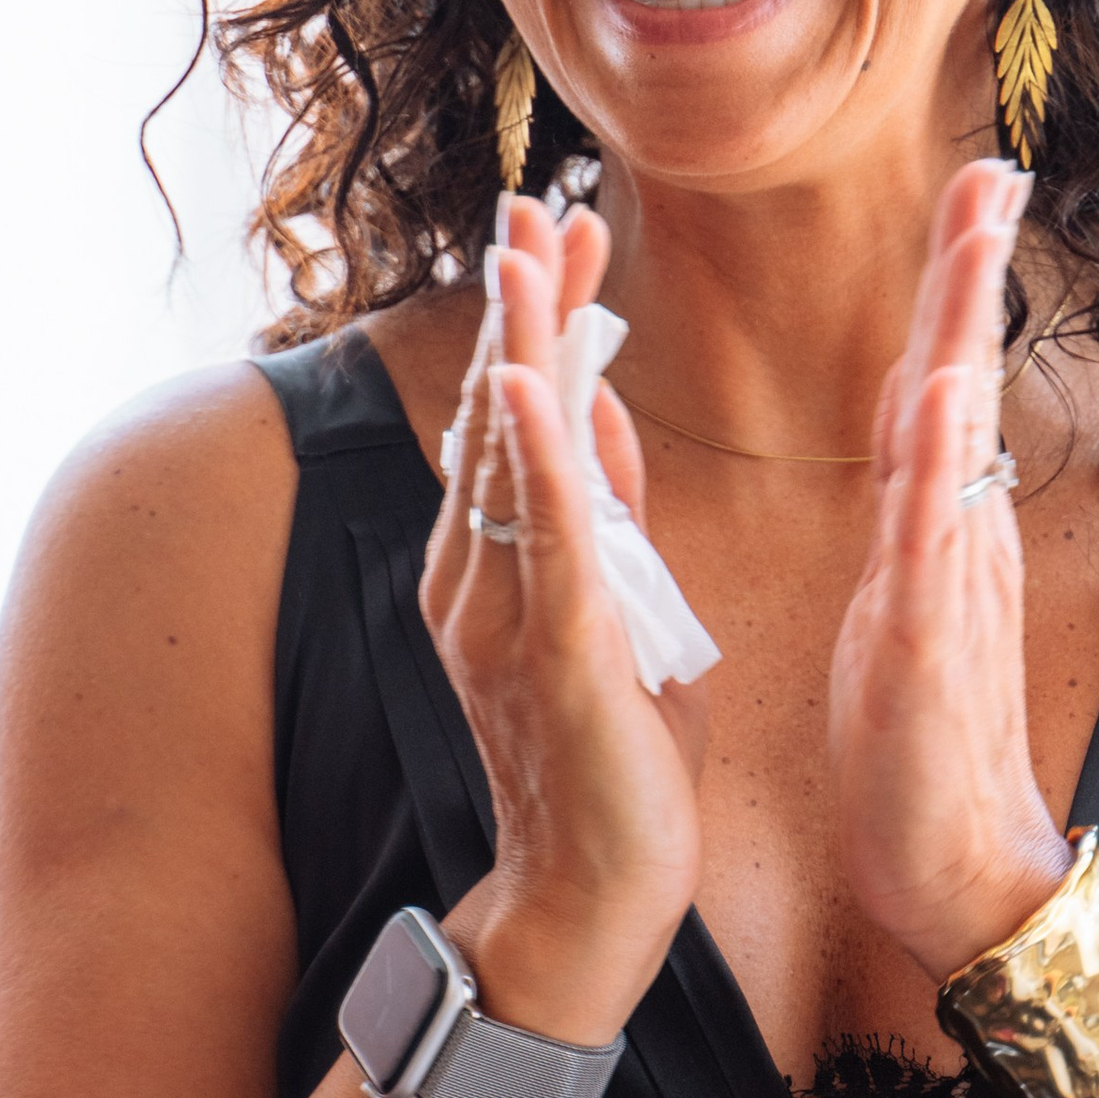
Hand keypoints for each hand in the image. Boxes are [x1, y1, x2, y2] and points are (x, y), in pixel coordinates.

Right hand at [422, 197, 709, 1044]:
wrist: (592, 901)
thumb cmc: (612, 767)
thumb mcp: (618, 612)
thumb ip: (602, 516)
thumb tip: (589, 405)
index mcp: (498, 568)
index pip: (515, 416)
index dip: (537, 313)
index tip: (556, 221)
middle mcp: (480, 581)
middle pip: (500, 412)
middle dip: (523, 300)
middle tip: (535, 196)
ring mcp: (508, 617)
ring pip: (514, 454)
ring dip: (525, 340)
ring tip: (531, 244)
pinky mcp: (557, 655)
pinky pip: (547, 538)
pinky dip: (539, 454)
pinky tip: (531, 378)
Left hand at [829, 161, 1071, 982]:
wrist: (955, 870)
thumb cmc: (918, 743)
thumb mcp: (904, 598)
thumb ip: (917, 508)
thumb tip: (927, 419)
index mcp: (933, 525)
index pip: (939, 378)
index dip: (950, 281)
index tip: (972, 182)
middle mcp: (953, 537)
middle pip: (962, 378)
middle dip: (971, 267)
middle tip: (992, 164)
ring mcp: (948, 588)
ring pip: (954, 440)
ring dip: (960, 332)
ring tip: (971, 237)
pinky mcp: (928, 653)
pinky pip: (930, 550)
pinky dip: (932, 472)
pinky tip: (938, 401)